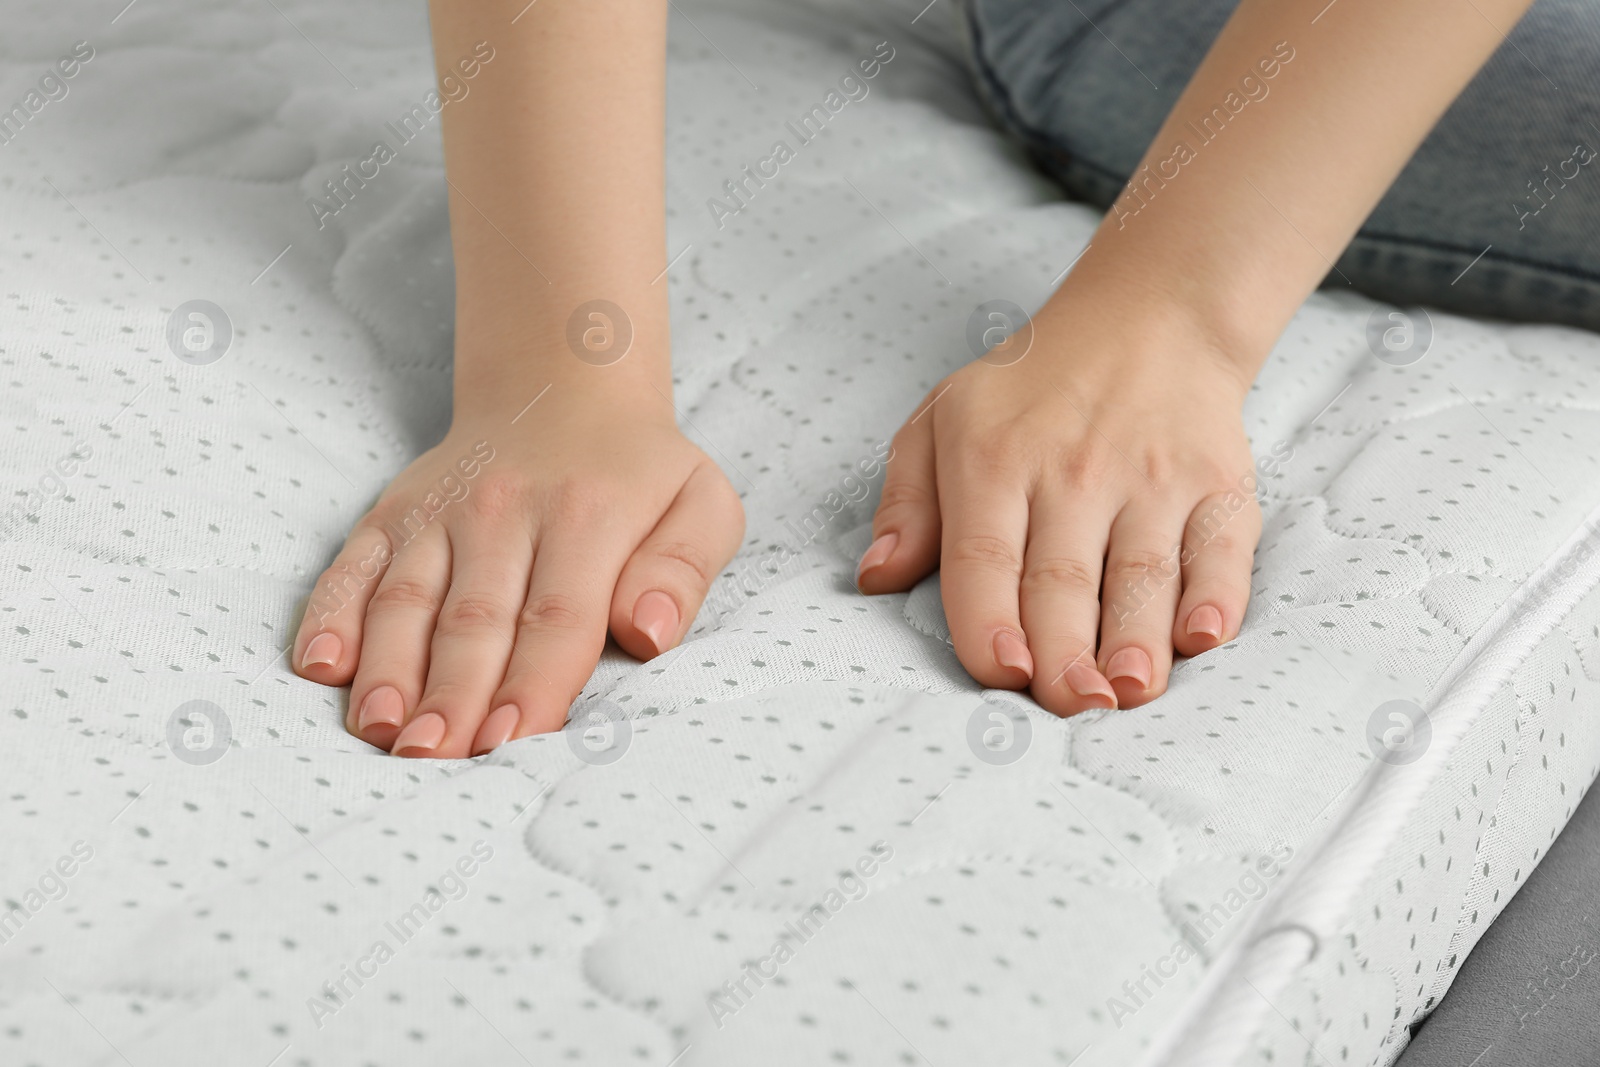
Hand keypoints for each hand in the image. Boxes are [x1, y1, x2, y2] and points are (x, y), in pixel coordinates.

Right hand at [290, 386, 743, 756]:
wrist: (565, 388)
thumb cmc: (640, 471)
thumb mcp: (701, 503)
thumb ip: (683, 568)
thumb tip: (651, 632)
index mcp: (586, 517)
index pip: (556, 617)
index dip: (530, 683)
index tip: (509, 740)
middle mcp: (503, 512)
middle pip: (474, 619)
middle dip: (451, 694)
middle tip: (434, 757)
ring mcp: (440, 511)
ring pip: (407, 598)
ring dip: (388, 668)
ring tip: (380, 729)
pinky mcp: (394, 513)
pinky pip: (354, 566)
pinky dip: (331, 614)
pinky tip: (321, 665)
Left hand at [857, 294, 1261, 713]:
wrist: (1148, 320)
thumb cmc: (1030, 390)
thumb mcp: (943, 422)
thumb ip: (907, 505)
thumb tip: (875, 577)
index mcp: (994, 459)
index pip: (985, 554)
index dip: (991, 617)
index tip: (1001, 671)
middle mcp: (1075, 470)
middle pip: (1065, 580)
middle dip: (1065, 653)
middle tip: (1067, 706)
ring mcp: (1153, 478)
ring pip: (1143, 574)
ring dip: (1137, 639)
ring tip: (1128, 691)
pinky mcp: (1218, 485)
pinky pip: (1221, 549)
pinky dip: (1217, 594)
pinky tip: (1202, 636)